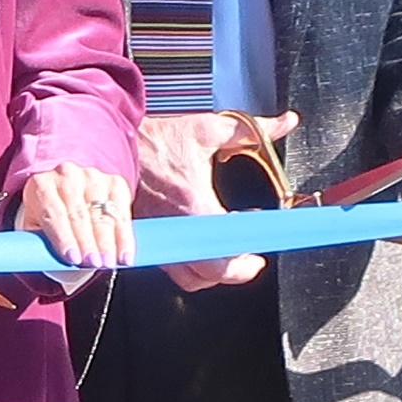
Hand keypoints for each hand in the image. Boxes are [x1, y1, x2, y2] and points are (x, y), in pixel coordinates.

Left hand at [18, 163, 133, 273]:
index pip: (54, 213)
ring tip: (109, 263)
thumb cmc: (49, 220)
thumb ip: (40, 244)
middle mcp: (67, 176)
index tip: (73, 259)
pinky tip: (125, 255)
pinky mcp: (114, 182)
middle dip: (88, 243)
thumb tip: (50, 264)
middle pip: (79, 214)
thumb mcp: (36, 230)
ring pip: (102, 213)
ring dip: (108, 242)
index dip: (64, 237)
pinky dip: (124, 236)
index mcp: (41, 186)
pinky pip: (122, 212)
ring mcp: (92, 177)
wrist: (65, 197)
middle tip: (94, 264)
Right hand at [129, 111, 266, 290]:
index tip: (262, 245)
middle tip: (253, 260)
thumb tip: (285, 123)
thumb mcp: (208, 129)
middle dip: (237, 271)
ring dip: (215, 273)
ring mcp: (161, 236)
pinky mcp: (151, 238)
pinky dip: (194, 268)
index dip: (247, 253)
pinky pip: (174, 268)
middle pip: (210, 272)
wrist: (116, 143)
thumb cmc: (156, 140)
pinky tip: (204, 248)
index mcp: (192, 203)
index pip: (226, 246)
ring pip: (190, 278)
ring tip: (231, 258)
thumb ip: (253, 131)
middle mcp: (174, 226)